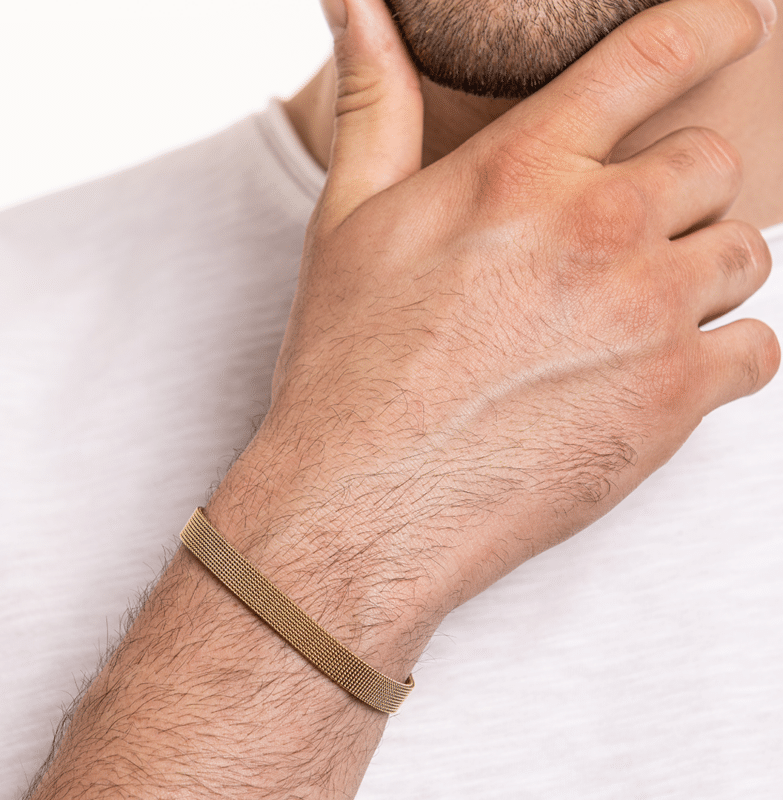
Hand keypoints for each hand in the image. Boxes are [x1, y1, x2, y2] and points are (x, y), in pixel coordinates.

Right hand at [212, 0, 778, 670]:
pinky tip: (654, 371)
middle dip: (677, 192)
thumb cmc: (349, 363)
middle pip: (712, 165)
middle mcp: (599, 228)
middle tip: (620, 240)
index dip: (712, 22)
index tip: (739, 22)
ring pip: (740, 256)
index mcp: (522, 171)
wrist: (366, 500)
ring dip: (697, 274)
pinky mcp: (674, 401)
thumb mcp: (348, 220)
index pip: (655, 54)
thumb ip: (376, 102)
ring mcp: (647, 316)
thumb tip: (355, 4)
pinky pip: (756, 349)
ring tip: (626, 315)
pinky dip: (720, 355)